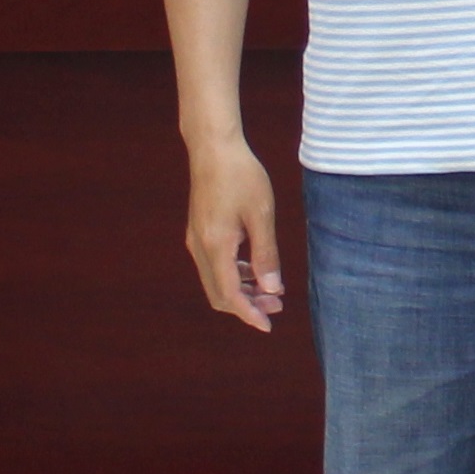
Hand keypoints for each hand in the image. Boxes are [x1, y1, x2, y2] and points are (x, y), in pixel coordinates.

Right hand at [185, 135, 284, 331]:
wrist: (214, 148)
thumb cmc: (241, 175)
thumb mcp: (261, 214)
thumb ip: (266, 254)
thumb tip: (272, 290)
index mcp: (215, 246)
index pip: (230, 294)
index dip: (249, 314)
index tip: (269, 325)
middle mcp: (199, 247)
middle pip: (219, 294)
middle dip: (247, 305)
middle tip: (277, 306)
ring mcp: (196, 240)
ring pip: (216, 281)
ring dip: (242, 290)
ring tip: (271, 291)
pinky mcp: (199, 232)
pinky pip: (214, 265)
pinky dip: (234, 275)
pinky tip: (255, 270)